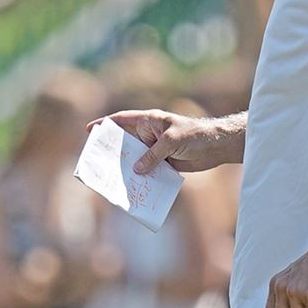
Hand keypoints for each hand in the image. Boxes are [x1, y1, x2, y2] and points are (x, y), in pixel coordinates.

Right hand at [91, 109, 241, 173]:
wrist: (217, 146)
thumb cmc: (195, 134)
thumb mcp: (171, 141)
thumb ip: (153, 155)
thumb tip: (136, 170)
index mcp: (149, 121)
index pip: (122, 120)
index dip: (105, 124)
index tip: (90, 130)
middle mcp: (149, 134)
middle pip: (126, 142)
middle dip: (113, 151)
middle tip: (97, 162)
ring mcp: (156, 149)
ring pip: (136, 159)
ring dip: (127, 168)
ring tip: (112, 179)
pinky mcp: (164, 163)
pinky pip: (148, 170)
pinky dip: (141, 178)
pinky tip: (134, 187)